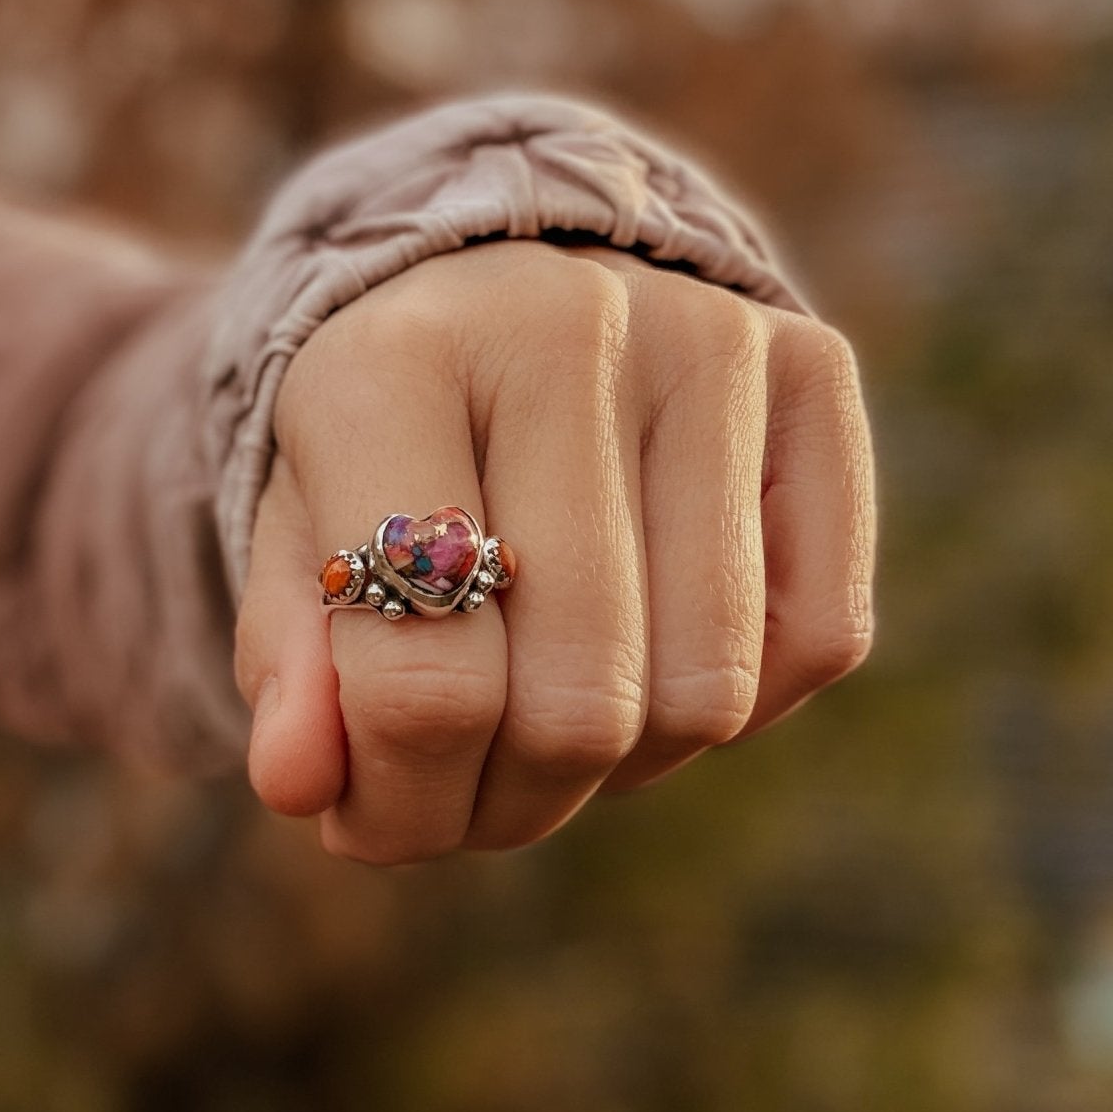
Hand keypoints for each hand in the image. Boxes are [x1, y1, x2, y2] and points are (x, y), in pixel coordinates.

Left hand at [235, 240, 874, 862]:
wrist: (494, 287)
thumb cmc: (383, 450)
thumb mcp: (300, 547)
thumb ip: (292, 670)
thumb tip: (299, 782)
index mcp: (392, 364)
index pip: (427, 679)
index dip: (402, 804)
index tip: (370, 825)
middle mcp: (563, 325)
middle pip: (580, 706)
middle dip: (510, 803)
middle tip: (463, 793)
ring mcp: (706, 338)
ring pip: (707, 693)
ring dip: (623, 767)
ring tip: (548, 719)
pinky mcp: (814, 365)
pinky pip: (820, 636)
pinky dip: (739, 704)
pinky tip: (655, 654)